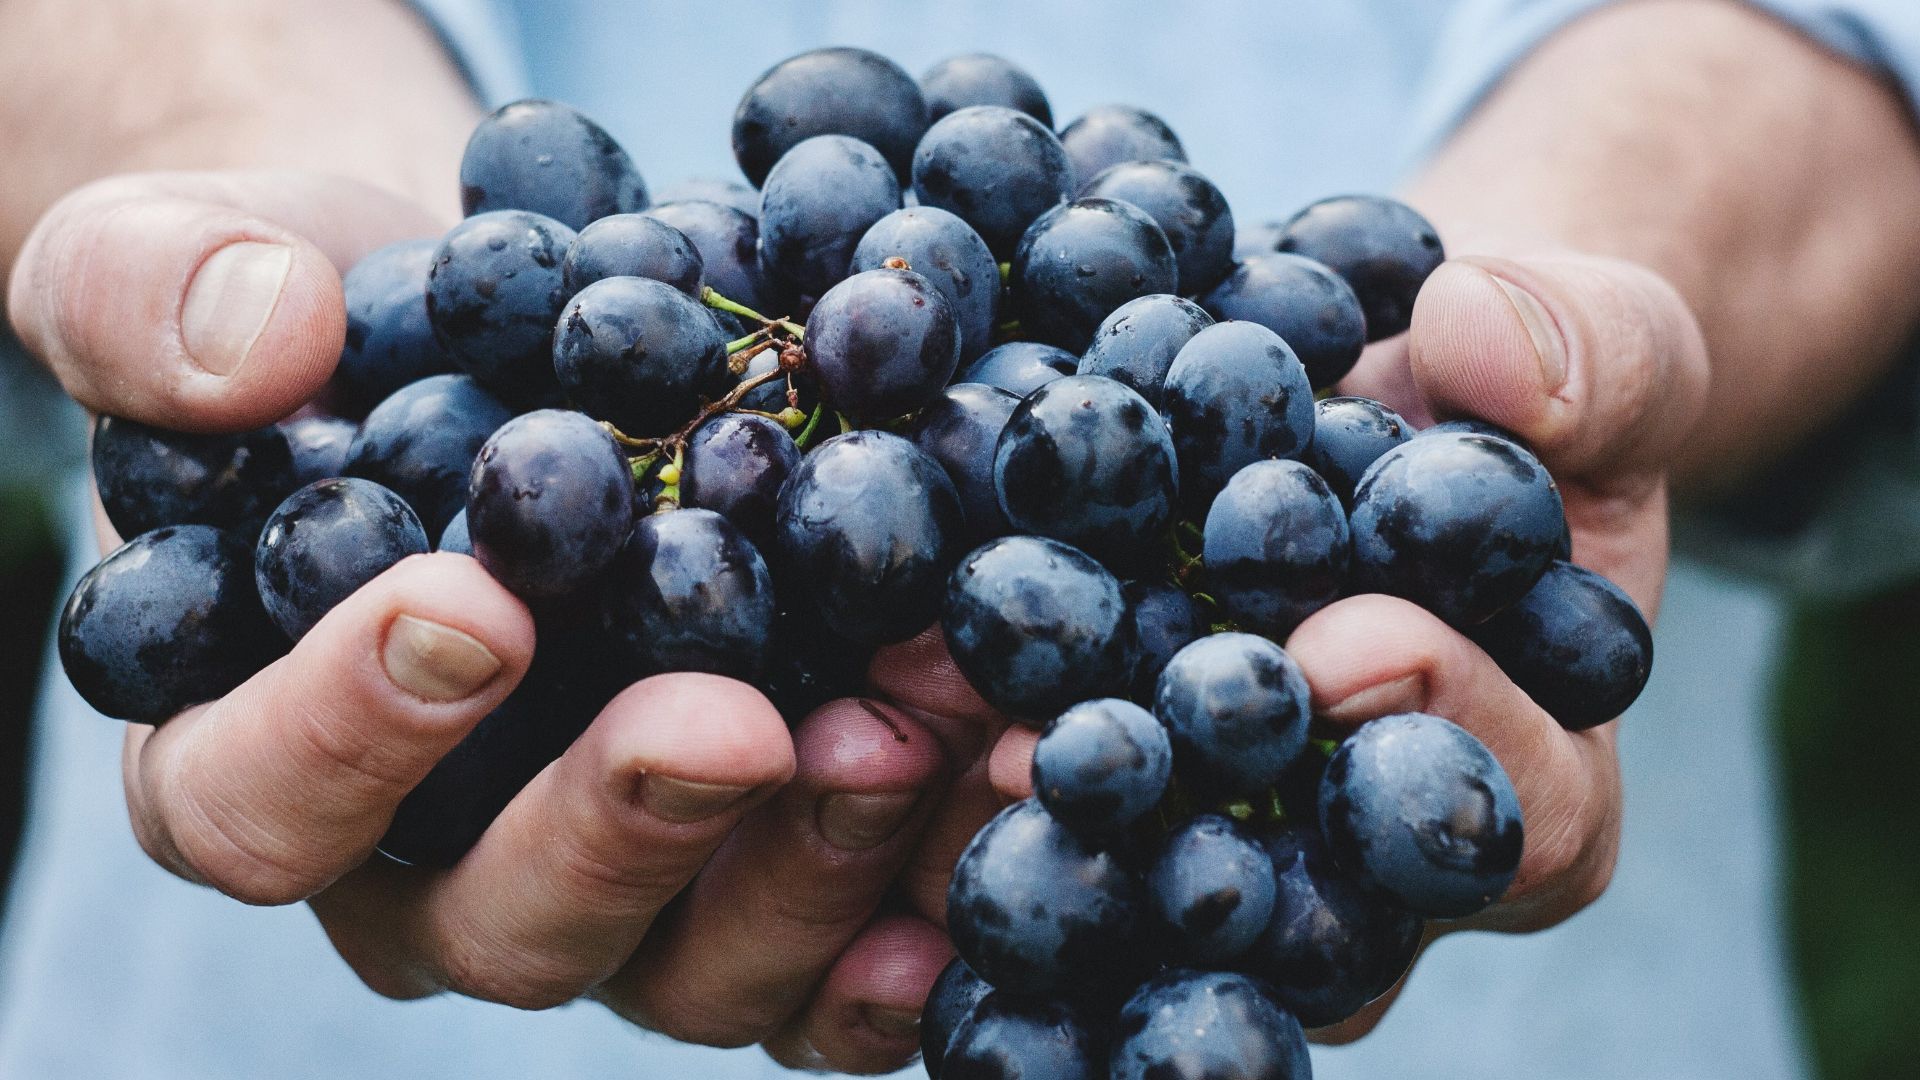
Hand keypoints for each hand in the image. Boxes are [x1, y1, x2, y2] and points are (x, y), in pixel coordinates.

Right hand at [7, 169, 966, 1074]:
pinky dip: (924, 903)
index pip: (258, 804)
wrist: (521, 342)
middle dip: (629, 825)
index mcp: (260, 756)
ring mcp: (620, 893)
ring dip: (818, 860)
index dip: (347, 734)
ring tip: (924, 727)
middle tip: (738, 721)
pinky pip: (837, 958)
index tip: (472, 607)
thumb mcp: (195, 261)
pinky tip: (1002, 809)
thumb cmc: (343, 323)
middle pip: (506, 924)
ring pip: (697, 962)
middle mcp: (436, 867)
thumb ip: (158, 295)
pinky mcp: (761, 880)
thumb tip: (256, 347)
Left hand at [978, 247, 1709, 1038]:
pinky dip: (957, 773)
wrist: (1394, 401)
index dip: (1445, 733)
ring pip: (1149, 888)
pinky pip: (1049, 817)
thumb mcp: (1598, 346)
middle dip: (1189, 819)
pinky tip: (868, 712)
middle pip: (1304, 898)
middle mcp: (1374, 859)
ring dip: (1035, 822)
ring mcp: (1237, 840)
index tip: (1344, 645)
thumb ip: (1591, 357)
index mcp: (1539, 780)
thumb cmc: (1520, 393)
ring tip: (929, 735)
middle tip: (1065, 751)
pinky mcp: (1118, 794)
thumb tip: (1489, 351)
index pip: (1520, 812)